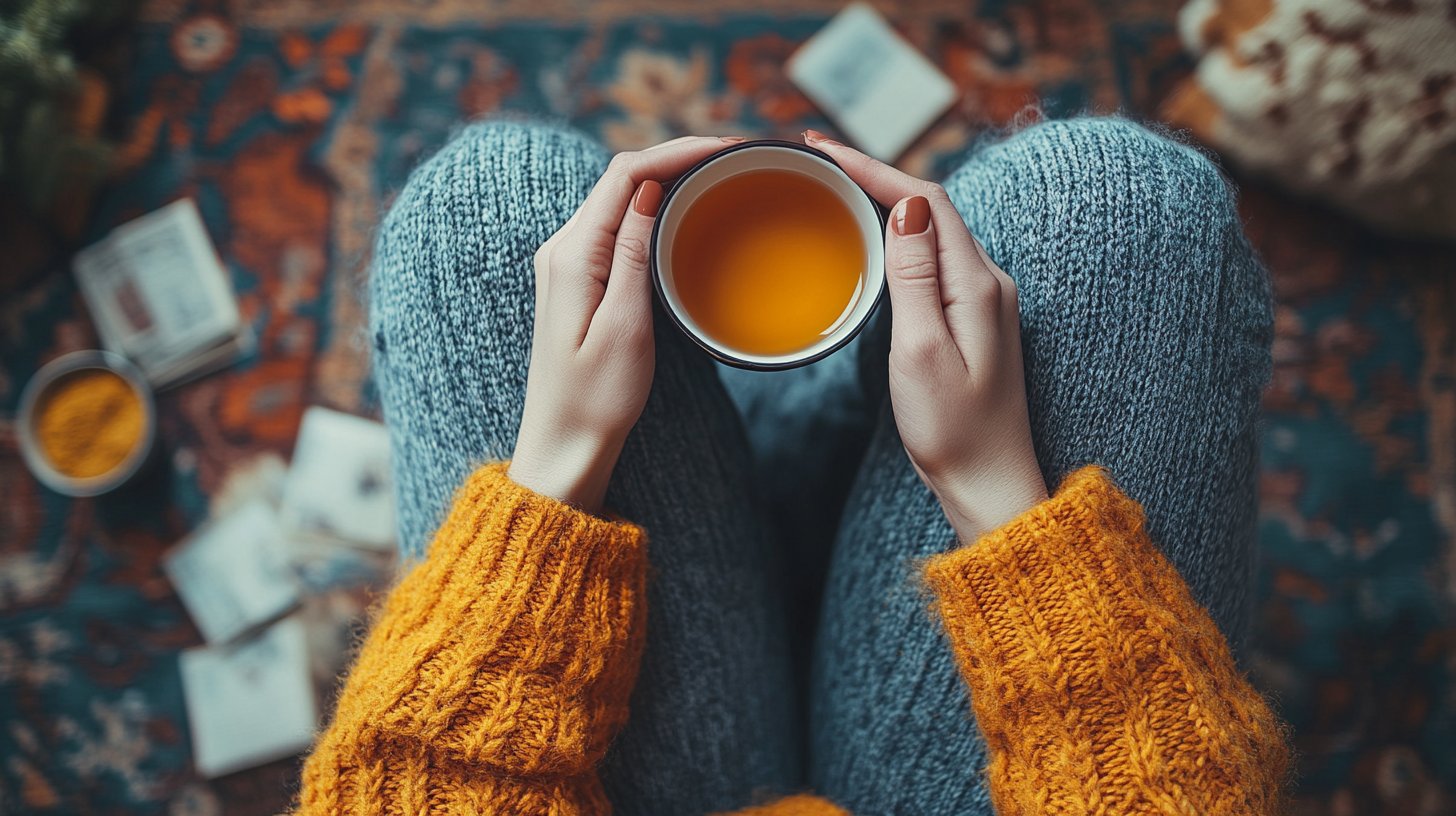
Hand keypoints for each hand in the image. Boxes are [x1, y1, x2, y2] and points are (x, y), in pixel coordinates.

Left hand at [509, 136, 743, 512]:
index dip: (676, 150)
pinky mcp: (580, 282)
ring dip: (666, 178)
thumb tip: (649, 189)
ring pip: (620, 199)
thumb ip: (632, 252)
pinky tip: (682, 212)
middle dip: (676, 156)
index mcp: (572, 255)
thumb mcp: (625, 325)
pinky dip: (652, 208)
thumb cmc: (596, 399)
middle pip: (622, 178)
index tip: (725, 147)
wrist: (565, 446)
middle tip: (733, 156)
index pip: (624, 174)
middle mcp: (563, 250)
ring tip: (717, 173)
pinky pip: (616, 226)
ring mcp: (569, 265)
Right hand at [805, 131, 1047, 540]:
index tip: (822, 150)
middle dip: (874, 175)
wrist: (987, 483)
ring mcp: (982, 301)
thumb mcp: (921, 352)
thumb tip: (906, 207)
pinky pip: (932, 260)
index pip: (926, 199)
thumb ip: (915, 277)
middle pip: (930, 205)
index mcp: (977, 284)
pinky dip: (897, 237)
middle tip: (817, 162)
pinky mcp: (971, 320)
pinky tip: (872, 240)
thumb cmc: (953, 430)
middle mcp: (987, 282)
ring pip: (930, 230)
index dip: (874, 166)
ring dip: (885, 201)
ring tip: (835, 187)